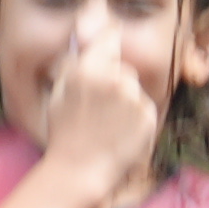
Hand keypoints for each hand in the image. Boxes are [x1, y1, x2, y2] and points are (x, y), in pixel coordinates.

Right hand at [37, 29, 170, 201]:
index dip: (109, 44)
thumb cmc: (65, 132)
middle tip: (100, 105)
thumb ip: (74, 63)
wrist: (80, 169)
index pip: (110, 38)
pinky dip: (136, 117)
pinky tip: (120, 131)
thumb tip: (85, 39)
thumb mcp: (59, 92)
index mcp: (87, 71)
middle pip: (123, 68)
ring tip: (109, 121)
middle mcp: (114, 80)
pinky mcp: (148, 116)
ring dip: (126, 99)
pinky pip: (144, 106)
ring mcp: (134, 99)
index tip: (109, 48)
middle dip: (115, 80)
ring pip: (134, 88)